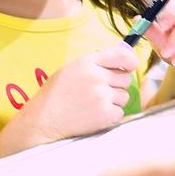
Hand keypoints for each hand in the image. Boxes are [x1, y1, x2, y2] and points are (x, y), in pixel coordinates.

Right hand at [13, 45, 138, 144]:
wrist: (44, 120)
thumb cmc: (55, 94)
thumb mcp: (71, 68)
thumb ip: (95, 62)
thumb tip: (121, 57)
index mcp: (87, 62)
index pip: (121, 55)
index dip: (130, 61)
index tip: (130, 66)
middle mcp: (97, 76)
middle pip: (125, 78)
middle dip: (117, 85)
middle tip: (100, 92)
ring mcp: (102, 96)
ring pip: (124, 96)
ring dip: (114, 101)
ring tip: (95, 104)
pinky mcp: (105, 114)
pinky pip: (120, 112)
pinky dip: (111, 115)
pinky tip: (95, 115)